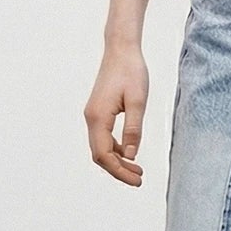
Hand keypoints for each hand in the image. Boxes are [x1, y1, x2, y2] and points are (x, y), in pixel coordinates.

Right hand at [85, 43, 148, 185]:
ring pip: (100, 147)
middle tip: (139, 179)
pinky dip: (115, 149)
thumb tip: (131, 155)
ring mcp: (93, 115)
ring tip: (137, 170)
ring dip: (117, 161)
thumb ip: (133, 129)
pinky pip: (103, 138)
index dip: (119, 171)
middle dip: (118, 170)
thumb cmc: (131, 72)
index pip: (104, 155)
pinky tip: (130, 152)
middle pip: (100, 155)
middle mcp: (91, 118)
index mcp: (98, 118)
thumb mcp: (137, 101)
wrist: (121, 50)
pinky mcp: (98, 112)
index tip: (137, 180)